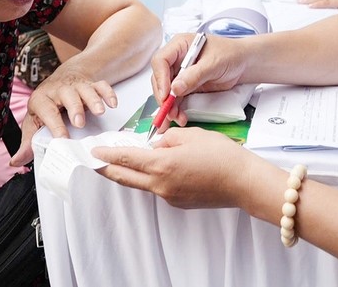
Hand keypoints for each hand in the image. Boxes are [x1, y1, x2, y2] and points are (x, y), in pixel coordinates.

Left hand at [11, 63, 117, 165]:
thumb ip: (27, 143)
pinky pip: (100, 85)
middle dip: (74, 108)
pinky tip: (112, 104)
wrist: (58, 82)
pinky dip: (108, 93)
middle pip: (67, 95)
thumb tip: (16, 162)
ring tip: (99, 112)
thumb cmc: (46, 107)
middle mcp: (58, 90)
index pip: (47, 111)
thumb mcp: (33, 122)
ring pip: (85, 88)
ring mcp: (76, 85)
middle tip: (80, 123)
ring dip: (93, 99)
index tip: (62, 138)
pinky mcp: (90, 84)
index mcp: (41, 100)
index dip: (54, 124)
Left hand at [94, 127, 273, 209]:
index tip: (94, 151)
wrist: (243, 182)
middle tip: (94, 162)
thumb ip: (168, 139)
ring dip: (130, 173)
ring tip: (123, 162)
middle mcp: (161, 184)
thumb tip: (158, 145)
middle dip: (107, 169)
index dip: (107, 155)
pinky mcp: (178, 202)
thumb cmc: (222, 156)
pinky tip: (159, 167)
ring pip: (141, 183)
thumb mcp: (192, 135)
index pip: (126, 159)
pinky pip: (158, 187)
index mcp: (162, 164)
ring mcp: (169, 196)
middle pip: (125, 177)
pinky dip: (152, 177)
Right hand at [149, 34, 250, 130]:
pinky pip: (176, 98)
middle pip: (160, 77)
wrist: (243, 63)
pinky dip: (177, 109)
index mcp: (180, 45)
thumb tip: (175, 88)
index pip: (161, 60)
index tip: (166, 94)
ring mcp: (180, 73)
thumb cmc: (230, 54)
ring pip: (166, 91)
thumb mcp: (213, 63)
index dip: (160, 78)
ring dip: (169, 106)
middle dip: (163, 96)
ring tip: (175, 117)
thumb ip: (194, 75)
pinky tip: (180, 117)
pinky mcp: (186, 86)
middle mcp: (177, 59)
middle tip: (168, 110)